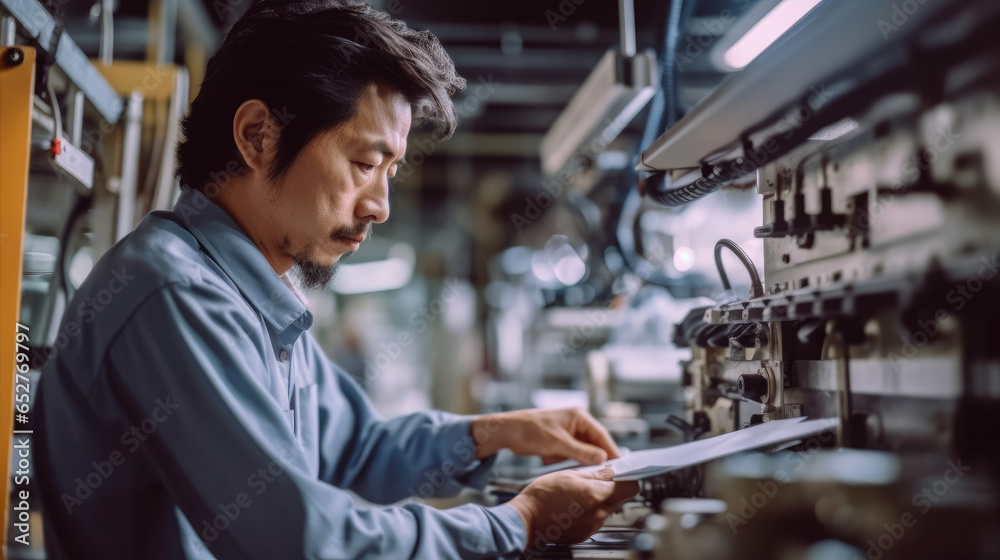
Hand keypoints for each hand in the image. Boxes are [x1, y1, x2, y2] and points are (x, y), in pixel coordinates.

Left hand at [471, 407, 620, 464]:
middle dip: (599, 459)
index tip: (621, 466)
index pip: (602, 435)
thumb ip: (581, 451)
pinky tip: (572, 469)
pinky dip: (572, 462)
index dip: (611, 451)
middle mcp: (577, 423)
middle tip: (608, 475)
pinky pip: (574, 455)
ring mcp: (569, 433)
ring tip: (591, 475)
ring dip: (585, 462)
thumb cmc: (531, 430)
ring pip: (585, 451)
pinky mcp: (562, 443)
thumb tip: (603, 458)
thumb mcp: (558, 443)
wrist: (508, 432)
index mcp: (579, 417)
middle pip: (596, 444)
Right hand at [507, 470, 638, 550]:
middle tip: (598, 479)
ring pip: (608, 509)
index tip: (624, 473)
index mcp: (595, 495)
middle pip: (620, 498)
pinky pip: (596, 519)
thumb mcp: (569, 474)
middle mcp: (598, 513)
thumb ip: (595, 473)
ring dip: (601, 499)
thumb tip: (612, 469)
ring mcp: (592, 526)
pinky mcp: (585, 534)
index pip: (631, 487)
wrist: (526, 520)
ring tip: (581, 493)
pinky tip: (575, 506)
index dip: (629, 478)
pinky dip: (591, 511)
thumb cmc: (542, 496)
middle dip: (613, 488)